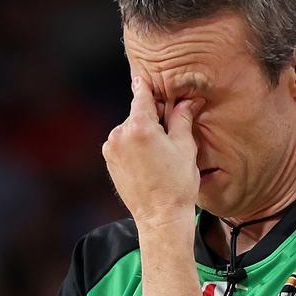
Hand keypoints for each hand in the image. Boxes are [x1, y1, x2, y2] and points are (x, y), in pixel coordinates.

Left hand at [102, 76, 204, 230]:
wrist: (160, 217)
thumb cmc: (177, 183)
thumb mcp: (185, 147)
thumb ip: (181, 119)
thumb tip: (187, 101)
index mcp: (139, 127)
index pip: (142, 97)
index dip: (146, 86)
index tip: (143, 77)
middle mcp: (120, 135)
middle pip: (137, 115)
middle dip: (152, 118)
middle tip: (170, 132)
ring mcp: (111, 149)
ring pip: (129, 130)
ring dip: (142, 133)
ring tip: (161, 153)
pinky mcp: (109, 162)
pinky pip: (122, 145)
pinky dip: (134, 146)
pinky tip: (149, 161)